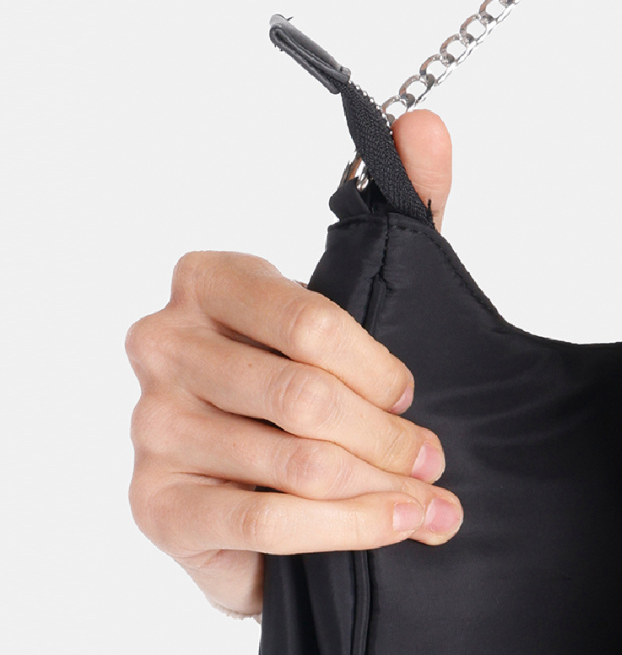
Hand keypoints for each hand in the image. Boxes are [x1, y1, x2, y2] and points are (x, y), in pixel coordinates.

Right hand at [125, 110, 461, 618]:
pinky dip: (343, 530)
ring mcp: (151, 427)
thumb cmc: (312, 376)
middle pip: (300, 395)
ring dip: (377, 489)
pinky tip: (392, 530)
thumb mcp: (366, 288)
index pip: (305, 317)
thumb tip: (422, 124)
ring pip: (290, 462)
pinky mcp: (156, 505)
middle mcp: (163, 346)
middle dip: (386, 436)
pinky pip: (262, 520)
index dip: (374, 364)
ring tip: (432, 503)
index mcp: (206, 278)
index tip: (414, 390)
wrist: (265, 486)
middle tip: (437, 459)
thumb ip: (404, 205)